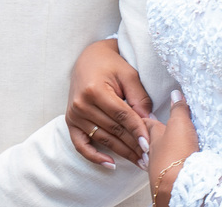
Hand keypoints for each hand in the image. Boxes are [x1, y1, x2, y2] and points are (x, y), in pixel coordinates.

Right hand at [66, 39, 152, 167]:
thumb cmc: (111, 64)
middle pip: (113, 130)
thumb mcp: (128, 74)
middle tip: (149, 158)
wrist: (88, 58)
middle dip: (133, 145)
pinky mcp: (70, 121)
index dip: (137, 130)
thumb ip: (139, 97)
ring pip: (102, 138)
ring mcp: (73, 114)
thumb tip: (149, 121)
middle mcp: (81, 104)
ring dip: (121, 152)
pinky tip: (111, 164)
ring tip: (139, 161)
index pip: (121, 115)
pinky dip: (94, 157)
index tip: (150, 144)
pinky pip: (81, 145)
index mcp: (95, 89)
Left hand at [145, 92, 199, 206]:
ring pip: (153, 157)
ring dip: (156, 154)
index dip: (144, 117)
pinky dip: (163, 167)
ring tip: (158, 152)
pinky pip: (161, 171)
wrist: (176, 185)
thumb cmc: (176, 153)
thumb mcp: (180, 124)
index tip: (140, 113)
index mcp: (154, 135)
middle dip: (148, 137)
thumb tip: (175, 93)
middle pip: (148, 141)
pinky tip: (166, 169)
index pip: (146, 122)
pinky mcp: (163, 181)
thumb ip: (178, 110)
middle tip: (148, 133)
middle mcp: (152, 151)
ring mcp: (156, 167)